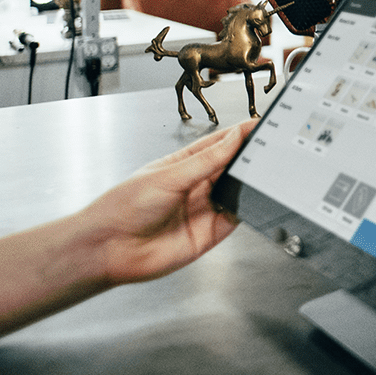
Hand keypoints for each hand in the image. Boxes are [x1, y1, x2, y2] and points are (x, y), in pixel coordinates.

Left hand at [75, 118, 255, 284]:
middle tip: (266, 149)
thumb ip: (206, 160)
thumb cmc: (123, 208)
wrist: (110, 249)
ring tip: (259, 172)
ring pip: (237, 191)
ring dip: (249, 183)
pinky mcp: (210, 233)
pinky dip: (246, 209)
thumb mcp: (169, 176)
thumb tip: (234, 138)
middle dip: (248, 158)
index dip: (239, 134)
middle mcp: (195, 186)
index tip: (259, 125)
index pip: (218, 144)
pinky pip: (236, 217)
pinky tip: (247, 200)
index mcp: (182, 165)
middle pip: (231, 167)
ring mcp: (204, 209)